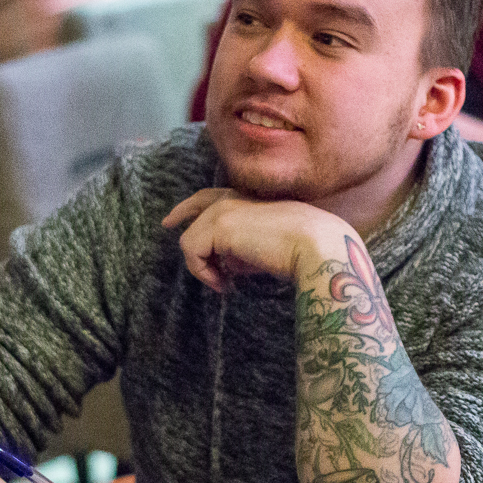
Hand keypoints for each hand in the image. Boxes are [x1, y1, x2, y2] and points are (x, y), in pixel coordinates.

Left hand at [163, 188, 348, 292]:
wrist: (316, 244)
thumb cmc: (303, 251)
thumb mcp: (267, 250)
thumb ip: (244, 253)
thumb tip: (227, 266)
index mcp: (249, 200)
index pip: (213, 197)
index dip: (190, 207)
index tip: (173, 219)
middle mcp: (234, 199)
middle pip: (196, 204)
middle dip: (180, 215)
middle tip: (166, 224)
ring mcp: (224, 210)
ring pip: (192, 240)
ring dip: (204, 267)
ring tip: (226, 284)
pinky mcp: (219, 225)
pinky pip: (192, 253)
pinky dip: (204, 273)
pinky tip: (226, 285)